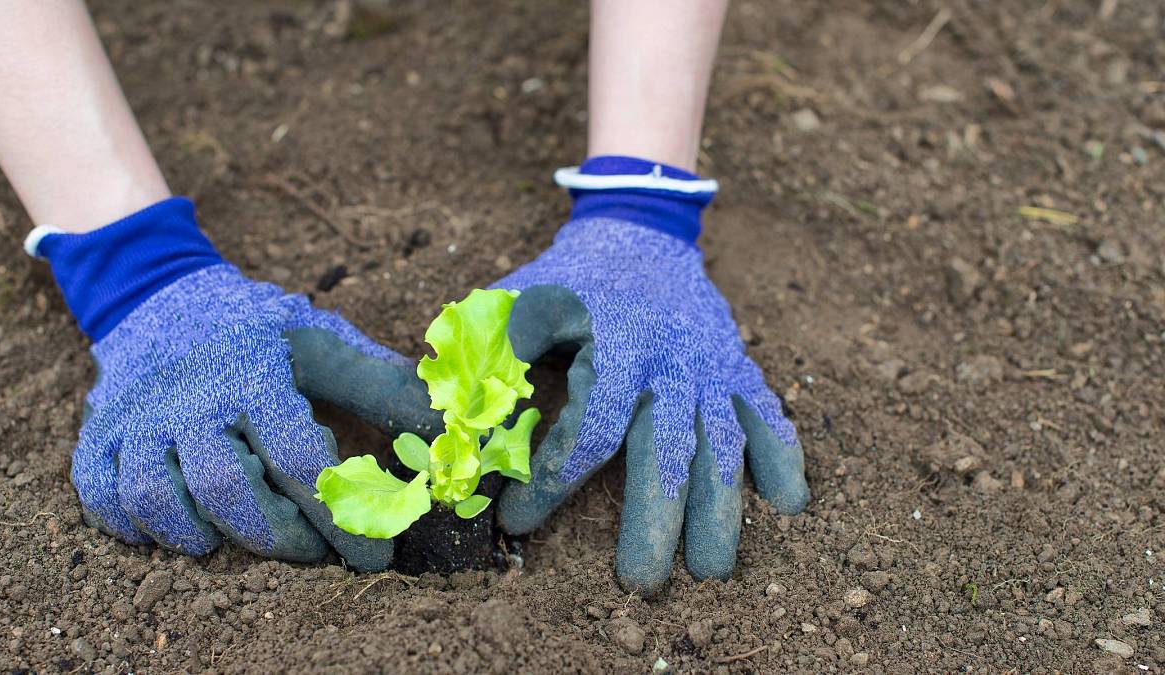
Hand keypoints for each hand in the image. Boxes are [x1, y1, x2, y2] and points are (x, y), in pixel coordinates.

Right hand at [32, 198, 437, 569]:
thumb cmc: (262, 330)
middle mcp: (191, 394)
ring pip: (157, 496)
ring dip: (202, 533)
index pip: (298, 457)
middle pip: (225, 488)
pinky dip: (133, 524)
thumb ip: (383, 385)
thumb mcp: (325, 341)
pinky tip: (177, 528)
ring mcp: (138, 414)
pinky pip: (101, 494)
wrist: (166, 297)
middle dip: (278, 536)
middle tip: (313, 552)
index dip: (340, 517)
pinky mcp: (99, 430)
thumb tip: (449, 427)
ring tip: (241, 539)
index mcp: (255, 371)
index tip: (374, 557)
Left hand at [494, 216, 808, 593]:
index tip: (517, 526)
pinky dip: (783, 456)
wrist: (640, 231)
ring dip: (720, 511)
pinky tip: (789, 505)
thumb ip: (491, 358)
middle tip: (639, 584)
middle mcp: (671, 362)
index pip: (587, 432)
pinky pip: (767, 413)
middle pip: (668, 453)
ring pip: (723, 445)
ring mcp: (711, 365)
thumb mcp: (519, 301)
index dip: (551, 484)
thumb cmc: (571, 277)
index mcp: (615, 348)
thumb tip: (452, 423)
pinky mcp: (737, 366)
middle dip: (655, 522)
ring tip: (709, 572)